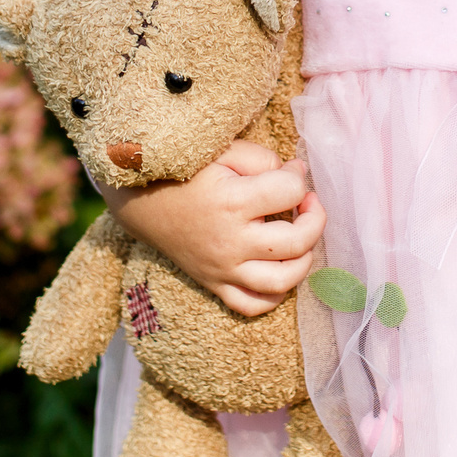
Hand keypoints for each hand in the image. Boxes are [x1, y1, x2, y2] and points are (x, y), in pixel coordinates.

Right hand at [104, 141, 324, 315]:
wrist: (141, 201)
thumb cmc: (186, 171)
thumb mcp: (223, 151)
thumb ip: (264, 159)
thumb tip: (298, 177)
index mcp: (233, 202)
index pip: (291, 192)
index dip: (298, 178)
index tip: (290, 171)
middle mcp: (231, 241)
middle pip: (297, 241)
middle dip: (315, 218)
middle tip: (307, 202)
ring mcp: (222, 268)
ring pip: (281, 282)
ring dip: (304, 260)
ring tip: (301, 238)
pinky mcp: (214, 284)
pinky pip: (252, 305)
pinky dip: (275, 296)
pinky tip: (280, 269)